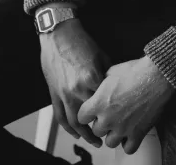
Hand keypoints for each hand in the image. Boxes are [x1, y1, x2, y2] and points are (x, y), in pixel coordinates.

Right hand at [39, 18, 111, 148]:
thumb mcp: (101, 56)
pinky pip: (60, 117)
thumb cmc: (81, 42)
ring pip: (74, 123)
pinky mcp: (54, 95)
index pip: (105, 101)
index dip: (114, 110)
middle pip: (91, 116)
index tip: (121, 116)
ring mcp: (64, 94)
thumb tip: (116, 87)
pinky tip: (76, 133)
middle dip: (102, 126)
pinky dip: (68, 128)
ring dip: (85, 135)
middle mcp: (77, 89)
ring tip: (95, 141)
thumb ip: (108, 74)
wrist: (59, 34)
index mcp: (91, 78)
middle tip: (111, 133)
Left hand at [77, 55, 175, 154]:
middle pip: (96, 131)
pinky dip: (128, 143)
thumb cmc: (134, 70)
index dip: (87, 113)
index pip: (81, 118)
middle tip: (110, 114)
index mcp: (98, 103)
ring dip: (113, 134)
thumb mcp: (111, 71)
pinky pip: (128, 149)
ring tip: (120, 125)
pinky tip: (130, 134)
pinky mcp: (138, 133)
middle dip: (102, 123)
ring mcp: (123, 128)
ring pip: (110, 143)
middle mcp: (108, 119)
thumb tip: (98, 89)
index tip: (93, 110)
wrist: (156, 75)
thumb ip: (101, 85)